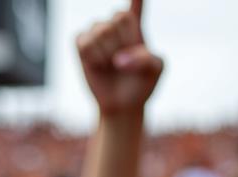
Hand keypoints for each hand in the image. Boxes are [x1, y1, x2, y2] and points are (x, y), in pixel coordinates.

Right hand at [76, 1, 163, 116]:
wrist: (123, 106)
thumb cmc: (142, 84)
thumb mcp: (156, 70)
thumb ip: (146, 59)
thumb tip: (118, 61)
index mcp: (136, 23)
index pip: (135, 1)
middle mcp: (115, 24)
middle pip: (117, 19)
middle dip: (122, 43)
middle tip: (123, 60)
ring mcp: (97, 33)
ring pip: (100, 31)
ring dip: (107, 53)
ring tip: (111, 65)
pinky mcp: (81, 44)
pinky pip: (84, 41)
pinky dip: (92, 56)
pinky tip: (98, 64)